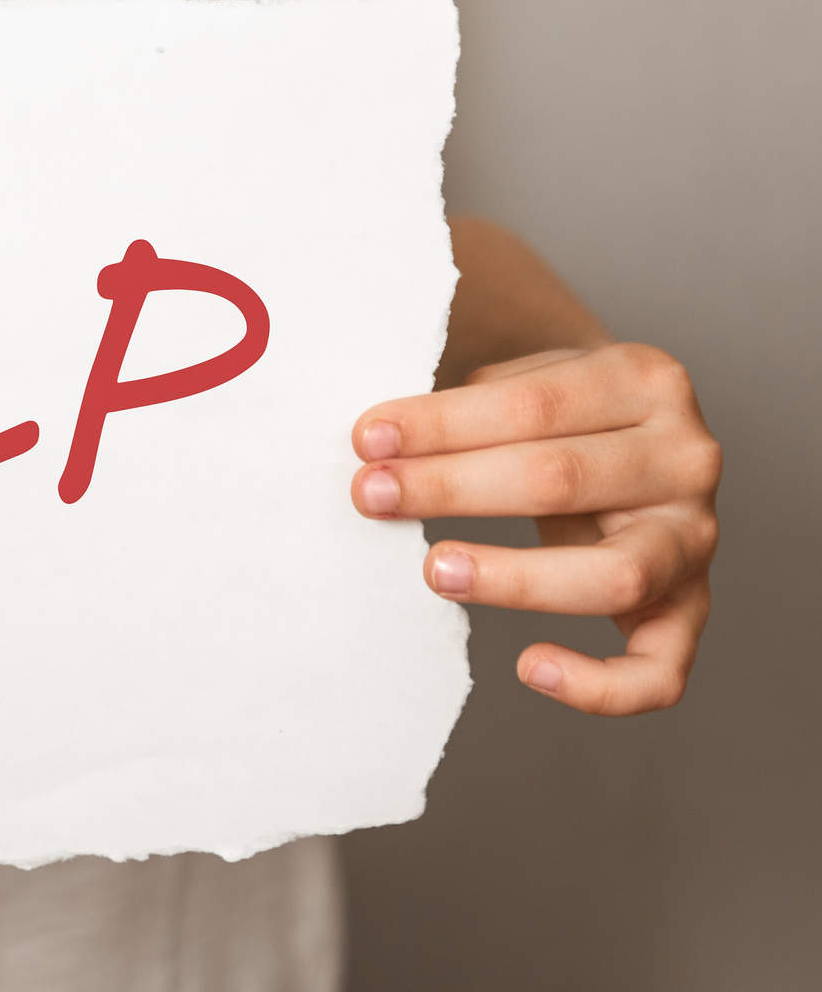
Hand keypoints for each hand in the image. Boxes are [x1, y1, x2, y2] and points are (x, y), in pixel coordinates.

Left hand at [349, 342, 720, 714]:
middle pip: (560, 479)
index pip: (533, 405)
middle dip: (451, 488)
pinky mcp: (691, 607)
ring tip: (433, 570)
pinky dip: (601, 685)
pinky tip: (530, 668)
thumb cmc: (554, 410)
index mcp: (644, 379)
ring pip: (614, 575)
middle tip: (373, 496)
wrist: (629, 437)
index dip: (442, 423)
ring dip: (512, 578)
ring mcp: (695, 538)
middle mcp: (686, 458)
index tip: (368, 439)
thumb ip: (465, 402)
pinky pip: (659, 670)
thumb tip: (377, 443)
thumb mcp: (523, 378)